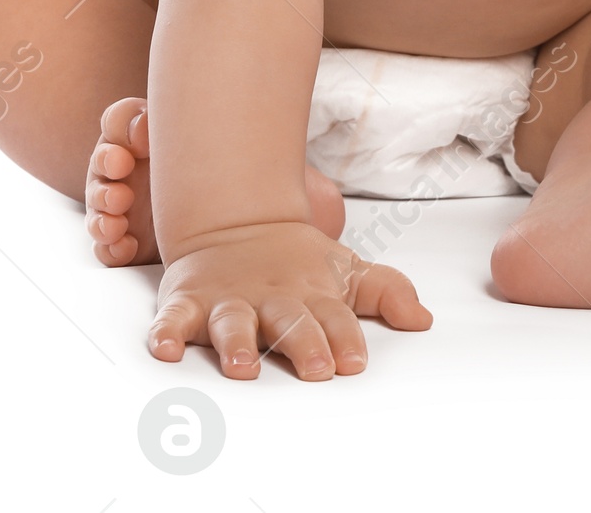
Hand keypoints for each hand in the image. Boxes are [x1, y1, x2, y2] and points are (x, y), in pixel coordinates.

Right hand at [149, 219, 431, 379]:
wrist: (234, 222)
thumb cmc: (296, 262)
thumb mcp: (345, 270)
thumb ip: (386, 292)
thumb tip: (424, 319)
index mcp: (310, 292)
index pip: (333, 317)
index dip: (344, 339)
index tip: (353, 362)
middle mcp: (271, 297)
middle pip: (288, 322)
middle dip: (302, 343)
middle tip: (315, 368)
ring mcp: (229, 299)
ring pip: (232, 322)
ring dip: (236, 343)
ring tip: (242, 367)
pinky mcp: (190, 301)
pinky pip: (174, 318)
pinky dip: (167, 332)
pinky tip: (167, 349)